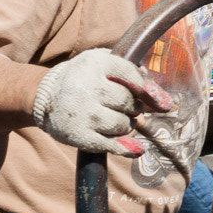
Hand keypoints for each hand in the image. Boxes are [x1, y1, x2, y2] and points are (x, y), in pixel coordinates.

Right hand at [30, 48, 170, 157]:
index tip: (165, 104)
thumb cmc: (87, 77)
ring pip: (123, 124)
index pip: (131, 76)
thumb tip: (160, 98)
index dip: (150, 90)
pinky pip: (110, 145)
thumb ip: (134, 73)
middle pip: (129, 103)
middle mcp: (87, 87)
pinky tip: (138, 149)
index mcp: (97, 63)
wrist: (47, 95)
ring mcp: (81, 113)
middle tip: (130, 107)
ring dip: (129, 125)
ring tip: (120, 119)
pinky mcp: (78, 134)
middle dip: (136, 107)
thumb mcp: (106, 63)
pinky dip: (128, 148)